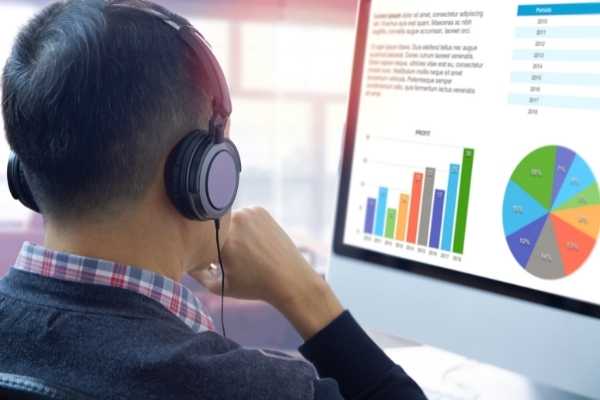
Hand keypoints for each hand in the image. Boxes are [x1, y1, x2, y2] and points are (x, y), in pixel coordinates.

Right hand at [190, 207, 342, 338]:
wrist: (289, 278)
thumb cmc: (254, 285)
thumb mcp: (220, 286)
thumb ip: (197, 274)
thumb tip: (184, 261)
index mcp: (221, 241)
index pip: (198, 239)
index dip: (200, 249)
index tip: (210, 260)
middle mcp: (233, 221)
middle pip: (212, 226)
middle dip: (215, 237)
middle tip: (229, 254)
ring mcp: (248, 212)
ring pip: (227, 218)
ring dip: (229, 229)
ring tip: (243, 248)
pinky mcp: (260, 210)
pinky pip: (243, 214)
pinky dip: (244, 224)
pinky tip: (253, 240)